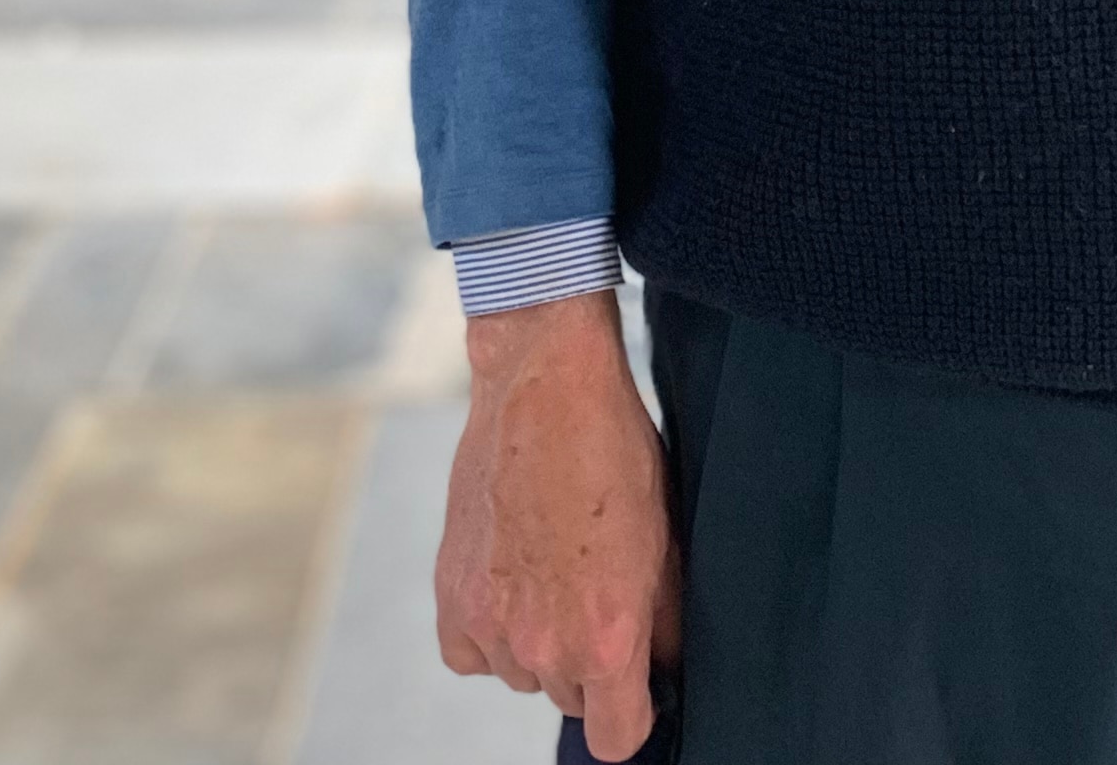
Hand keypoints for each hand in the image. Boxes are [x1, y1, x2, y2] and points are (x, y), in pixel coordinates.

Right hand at [436, 290, 679, 759]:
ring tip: (553, 568)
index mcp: (607, 637)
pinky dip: (487, 631)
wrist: (544, 387)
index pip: (617, 739)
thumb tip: (664, 668)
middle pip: (571, 698)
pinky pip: (472, 654)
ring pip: (522, 673)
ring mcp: (491, 623)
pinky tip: (509, 579)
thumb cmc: (613, 452)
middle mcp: (543, 644)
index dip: (632, 714)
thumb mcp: (666, 539)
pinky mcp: (450, 597)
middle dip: (588, 661)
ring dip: (537, 641)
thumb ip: (666, 623)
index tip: (636, 684)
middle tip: (595, 591)